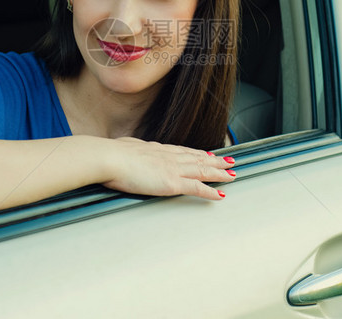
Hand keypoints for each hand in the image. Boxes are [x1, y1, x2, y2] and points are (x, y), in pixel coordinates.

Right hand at [101, 137, 235, 199]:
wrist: (109, 158)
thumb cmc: (110, 155)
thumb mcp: (122, 148)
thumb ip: (128, 151)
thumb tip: (123, 150)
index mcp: (156, 148)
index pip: (182, 150)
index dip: (198, 152)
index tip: (208, 153)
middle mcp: (168, 156)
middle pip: (198, 158)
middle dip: (215, 160)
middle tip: (229, 161)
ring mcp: (172, 169)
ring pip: (202, 170)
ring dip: (219, 172)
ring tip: (232, 174)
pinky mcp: (172, 183)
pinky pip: (197, 188)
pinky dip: (210, 191)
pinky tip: (220, 194)